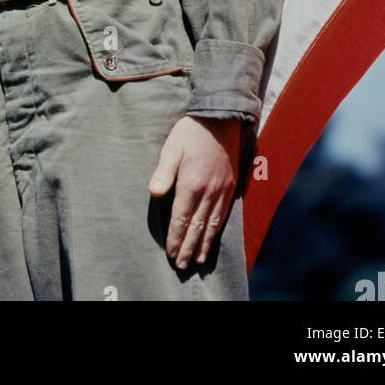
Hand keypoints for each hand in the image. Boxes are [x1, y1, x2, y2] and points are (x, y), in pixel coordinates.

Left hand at [148, 115, 240, 268]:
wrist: (221, 119)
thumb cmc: (190, 132)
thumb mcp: (172, 148)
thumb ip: (163, 172)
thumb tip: (154, 193)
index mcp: (191, 183)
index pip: (181, 218)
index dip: (175, 237)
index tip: (170, 252)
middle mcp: (208, 192)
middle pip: (197, 227)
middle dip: (187, 247)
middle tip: (180, 265)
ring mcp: (221, 191)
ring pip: (212, 225)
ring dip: (203, 245)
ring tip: (196, 259)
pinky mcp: (230, 187)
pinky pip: (223, 215)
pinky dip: (217, 231)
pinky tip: (212, 239)